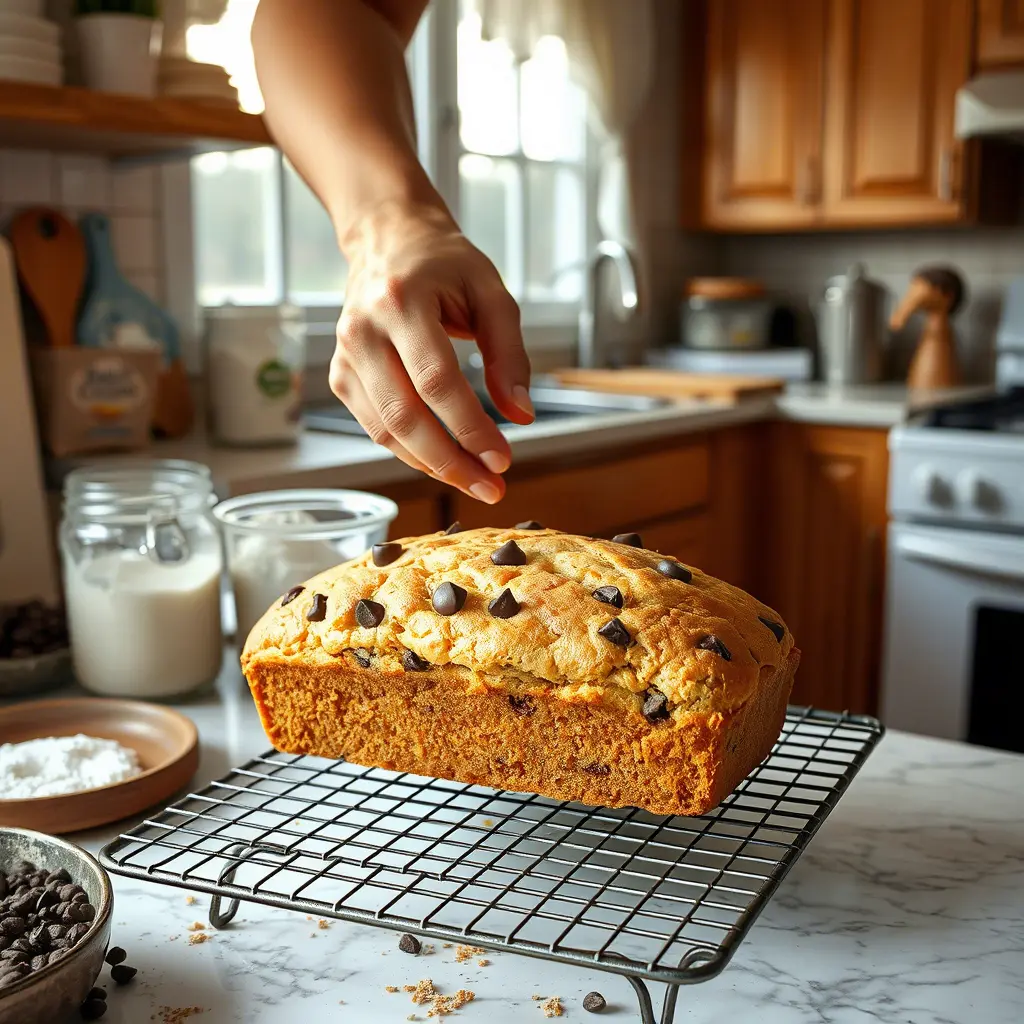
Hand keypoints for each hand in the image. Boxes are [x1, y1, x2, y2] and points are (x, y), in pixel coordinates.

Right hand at [330, 200, 533, 502]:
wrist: (387, 239)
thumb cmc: (444, 264)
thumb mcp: (491, 293)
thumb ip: (510, 354)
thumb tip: (521, 416)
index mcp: (401, 301)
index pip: (437, 380)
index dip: (470, 427)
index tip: (503, 459)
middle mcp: (362, 330)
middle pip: (405, 416)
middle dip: (451, 462)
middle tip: (491, 487)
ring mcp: (344, 355)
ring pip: (386, 431)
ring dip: (432, 466)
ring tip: (474, 482)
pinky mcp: (340, 376)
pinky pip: (376, 428)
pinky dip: (411, 453)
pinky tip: (444, 461)